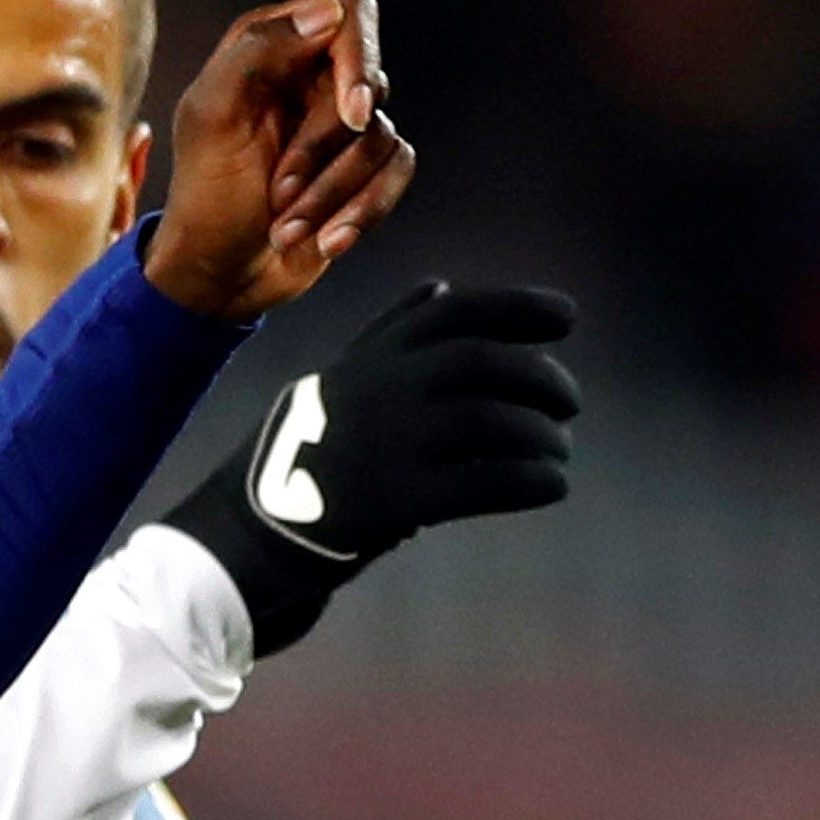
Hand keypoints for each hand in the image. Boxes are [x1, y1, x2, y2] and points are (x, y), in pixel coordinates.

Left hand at [145, 0, 415, 328]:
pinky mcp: (364, 167)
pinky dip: (363, 210)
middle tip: (279, 190)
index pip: (350, 11)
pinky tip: (325, 239)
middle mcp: (314, 74)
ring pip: (380, 138)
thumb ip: (258, 51)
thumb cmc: (206, 196)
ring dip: (333, 193)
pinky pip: (397, 170)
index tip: (352, 112)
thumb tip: (327, 13)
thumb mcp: (213, 117)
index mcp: (273, 45)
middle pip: (368, 86)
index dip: (360, 56)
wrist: (219, 273)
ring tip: (287, 225)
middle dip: (324, 150)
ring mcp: (343, 124)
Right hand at [164, 279, 578, 645]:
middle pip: (484, 364)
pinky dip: (531, 480)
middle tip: (568, 402)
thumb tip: (443, 289)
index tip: (568, 318)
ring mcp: (390, 443)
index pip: (459, 312)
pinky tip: (553, 487)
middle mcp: (384, 390)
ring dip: (541, 436)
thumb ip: (392, 332)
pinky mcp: (398, 500)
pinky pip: (486, 482)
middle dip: (540, 378)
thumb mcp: (340, 377)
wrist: (252, 531)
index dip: (520, 309)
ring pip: (492, 422)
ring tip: (559, 452)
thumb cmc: (307, 454)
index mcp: (373, 356)